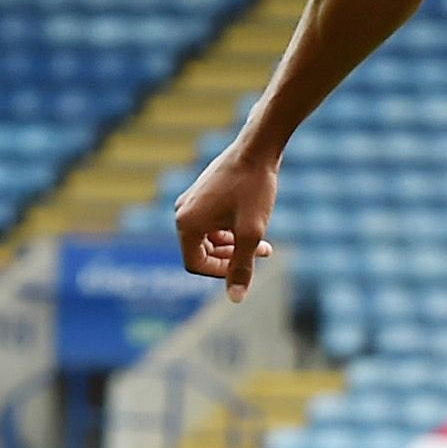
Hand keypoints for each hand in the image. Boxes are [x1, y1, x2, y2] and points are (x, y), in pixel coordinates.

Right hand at [173, 142, 280, 300]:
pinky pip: (212, 222)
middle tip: (261, 253)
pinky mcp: (202, 193)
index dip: (221, 272)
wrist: (258, 148)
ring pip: (210, 238)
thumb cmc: (254, 188)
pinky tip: (255, 226)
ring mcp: (191, 201)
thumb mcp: (251, 232)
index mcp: (186, 223)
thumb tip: (235, 299)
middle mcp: (183, 212)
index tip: (247, 265)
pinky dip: (232, 229)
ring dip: (235, 245)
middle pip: (201, 252)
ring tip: (263, 244)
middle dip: (231, 258)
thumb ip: (242, 267)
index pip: (195, 265)